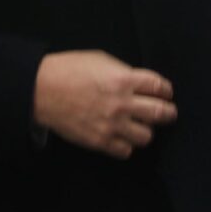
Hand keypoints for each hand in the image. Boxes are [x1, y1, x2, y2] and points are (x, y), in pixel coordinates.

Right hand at [33, 51, 177, 159]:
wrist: (42, 90)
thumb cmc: (69, 70)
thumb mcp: (101, 60)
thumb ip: (124, 72)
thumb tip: (138, 83)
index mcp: (124, 79)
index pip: (159, 87)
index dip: (166, 90)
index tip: (166, 93)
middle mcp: (122, 103)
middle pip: (161, 113)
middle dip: (168, 113)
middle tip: (167, 113)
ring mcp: (112, 125)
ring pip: (146, 136)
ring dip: (145, 130)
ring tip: (139, 126)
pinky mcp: (100, 141)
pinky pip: (126, 151)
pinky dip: (127, 145)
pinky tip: (122, 137)